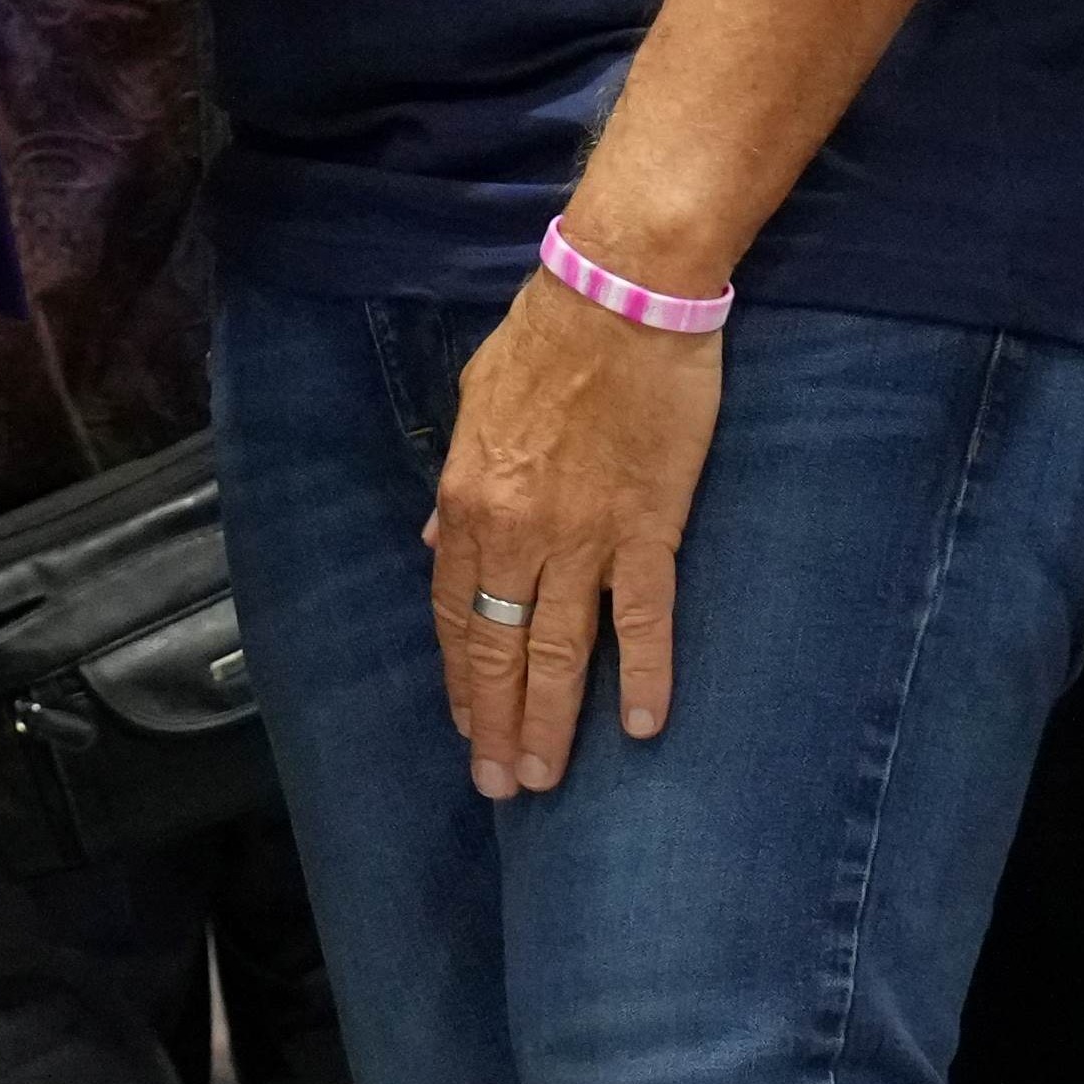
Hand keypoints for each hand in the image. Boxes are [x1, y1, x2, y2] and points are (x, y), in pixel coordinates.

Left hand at [424, 276, 723, 796]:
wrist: (621, 298)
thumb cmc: (547, 337)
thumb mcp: (474, 403)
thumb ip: (456, 484)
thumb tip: (435, 537)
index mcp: (467, 501)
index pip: (453, 610)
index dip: (460, 673)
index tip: (467, 721)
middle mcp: (515, 532)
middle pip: (498, 646)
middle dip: (496, 721)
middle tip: (500, 785)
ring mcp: (583, 537)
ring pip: (560, 650)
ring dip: (550, 720)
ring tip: (545, 776)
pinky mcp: (648, 529)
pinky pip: (644, 618)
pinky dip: (644, 676)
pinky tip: (642, 726)